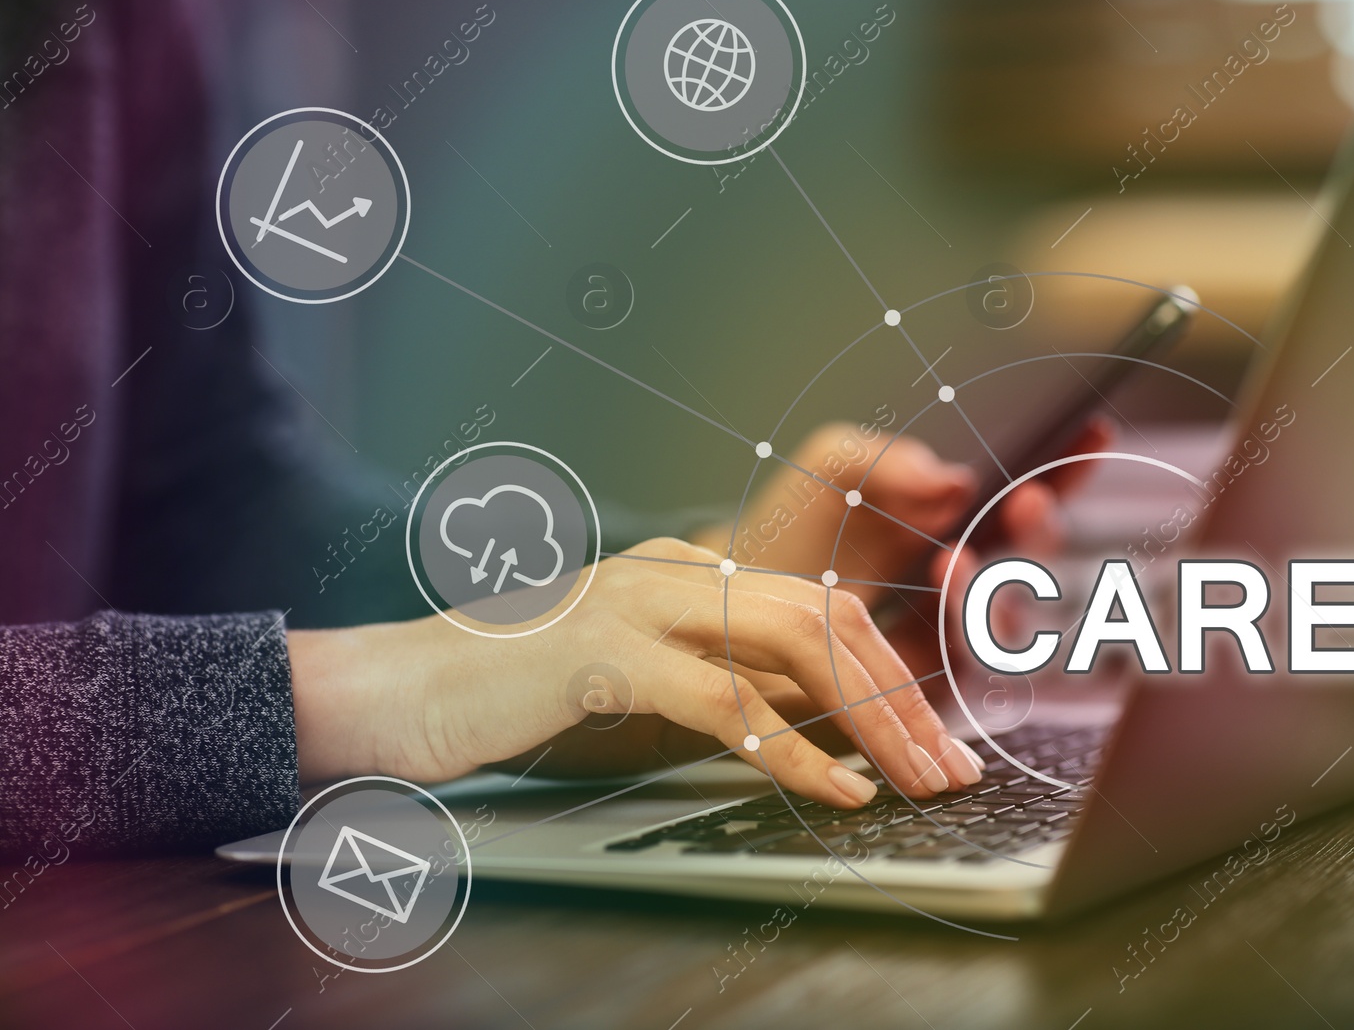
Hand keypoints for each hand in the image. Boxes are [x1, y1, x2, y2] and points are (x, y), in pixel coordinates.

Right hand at [287, 538, 986, 807]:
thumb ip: (714, 682)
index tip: (934, 740)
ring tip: (918, 781)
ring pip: (796, 645)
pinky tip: (838, 790)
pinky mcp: (608, 655)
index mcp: (682, 571)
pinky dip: (796, 750)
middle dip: (902, 696)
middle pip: (826, 617)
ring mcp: (641, 605)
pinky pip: (728, 702)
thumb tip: (810, 722)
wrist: (393, 691)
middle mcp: (672, 572)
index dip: (886, 672)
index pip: (816, 606)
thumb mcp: (632, 682)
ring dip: (872, 720)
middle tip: (951, 766)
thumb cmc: (509, 697)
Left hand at [693, 418, 1115, 675]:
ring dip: (992, 586)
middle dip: (1038, 532)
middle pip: (1029, 561)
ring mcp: (944, 633)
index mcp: (952, 523)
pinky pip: (964, 666)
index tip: (1090, 431)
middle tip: (1026, 500)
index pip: (1023, 494)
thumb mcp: (829, 469)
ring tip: (953, 553)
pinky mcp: (921, 684)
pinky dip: (961, 626)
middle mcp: (959, 579)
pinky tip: (939, 580)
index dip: (1063, 465)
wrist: (726, 607)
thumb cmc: (784, 536)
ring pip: (1005, 621)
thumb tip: (953, 478)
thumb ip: (887, 456)